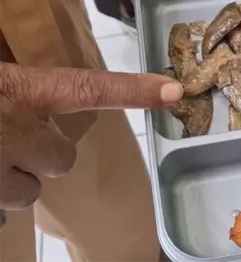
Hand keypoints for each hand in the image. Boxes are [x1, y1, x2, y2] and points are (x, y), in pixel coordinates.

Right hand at [0, 63, 181, 230]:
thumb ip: (24, 83)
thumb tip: (53, 87)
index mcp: (21, 90)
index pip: (88, 89)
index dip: (133, 91)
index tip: (171, 92)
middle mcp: (15, 127)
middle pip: (62, 158)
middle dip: (44, 153)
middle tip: (13, 139)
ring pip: (30, 190)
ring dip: (15, 178)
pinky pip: (3, 209)